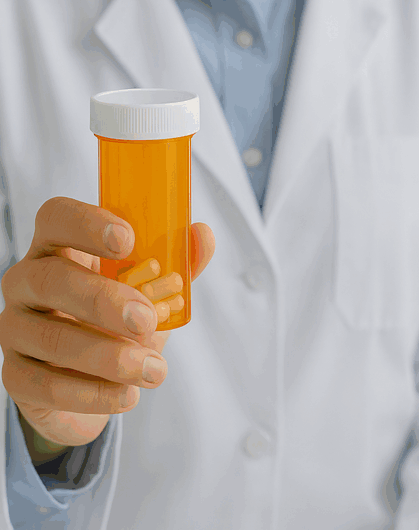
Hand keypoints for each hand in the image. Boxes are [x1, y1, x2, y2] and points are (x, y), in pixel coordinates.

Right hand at [0, 197, 213, 450]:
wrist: (93, 383)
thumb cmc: (120, 322)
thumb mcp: (152, 292)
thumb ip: (177, 264)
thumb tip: (203, 234)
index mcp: (60, 248)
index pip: (56, 218)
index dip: (86, 223)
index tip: (128, 240)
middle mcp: (27, 282)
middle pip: (50, 279)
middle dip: (102, 300)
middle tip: (147, 320)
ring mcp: (15, 329)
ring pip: (50, 338)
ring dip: (108, 356)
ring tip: (153, 370)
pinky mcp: (16, 375)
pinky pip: (46, 385)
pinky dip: (93, 393)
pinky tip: (127, 395)